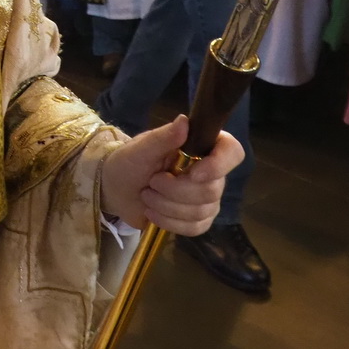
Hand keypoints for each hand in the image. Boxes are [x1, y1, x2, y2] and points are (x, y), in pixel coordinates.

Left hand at [99, 115, 244, 233]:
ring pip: (202, 211)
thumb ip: (164, 137)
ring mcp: (207, 197)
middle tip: (151, 182)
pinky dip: (170, 223)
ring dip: (167, 207)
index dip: (219, 165)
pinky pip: (196, 228)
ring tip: (147, 196)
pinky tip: (153, 214)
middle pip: (212, 189)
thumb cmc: (129, 162)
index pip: (232, 152)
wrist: (116, 189)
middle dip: (174, 191)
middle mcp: (210, 171)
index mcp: (201, 146)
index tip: (193, 174)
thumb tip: (185, 120)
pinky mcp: (197, 219)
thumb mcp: (141, 149)